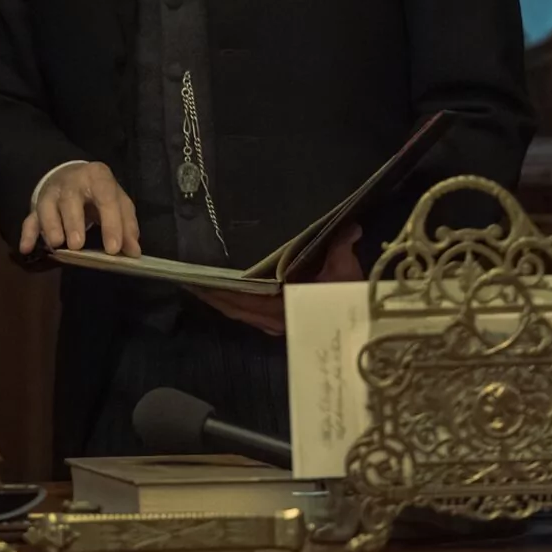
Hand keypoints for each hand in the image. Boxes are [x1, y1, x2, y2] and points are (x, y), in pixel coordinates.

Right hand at [19, 161, 140, 256]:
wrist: (73, 175)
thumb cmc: (100, 193)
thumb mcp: (119, 202)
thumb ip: (127, 226)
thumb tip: (133, 252)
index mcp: (98, 177)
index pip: (106, 198)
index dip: (111, 223)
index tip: (113, 249)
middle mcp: (72, 182)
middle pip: (70, 200)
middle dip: (73, 222)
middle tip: (77, 246)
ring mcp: (52, 193)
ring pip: (46, 207)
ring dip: (50, 226)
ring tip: (57, 245)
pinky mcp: (38, 205)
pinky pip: (30, 219)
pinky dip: (28, 234)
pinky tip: (26, 249)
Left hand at [187, 223, 364, 336]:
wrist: (364, 325)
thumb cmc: (351, 298)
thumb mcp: (346, 270)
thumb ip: (340, 246)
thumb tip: (349, 226)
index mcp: (282, 307)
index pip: (241, 300)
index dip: (218, 293)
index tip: (197, 281)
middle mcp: (273, 319)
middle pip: (233, 307)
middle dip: (211, 296)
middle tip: (187, 279)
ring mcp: (275, 324)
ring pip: (238, 312)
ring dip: (219, 300)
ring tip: (198, 284)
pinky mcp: (279, 324)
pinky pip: (247, 314)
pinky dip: (233, 303)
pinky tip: (224, 293)